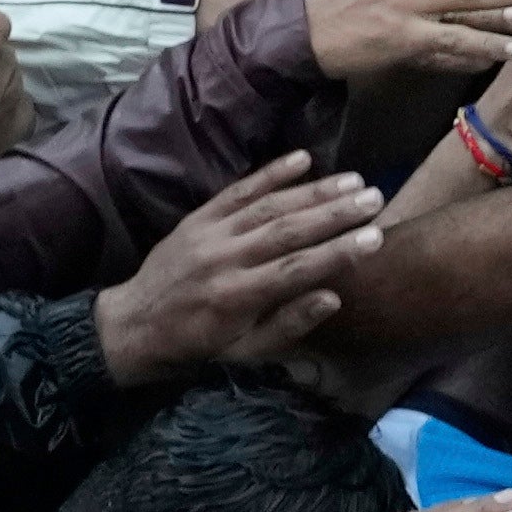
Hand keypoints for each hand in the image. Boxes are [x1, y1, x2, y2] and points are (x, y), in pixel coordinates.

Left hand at [92, 155, 389, 377]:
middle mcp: (223, 259)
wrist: (135, 324)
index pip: (297, 269)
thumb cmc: (201, 343)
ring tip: (354, 180)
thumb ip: (289, 325)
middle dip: (335, 213)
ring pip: (268, 206)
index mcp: (237, 296)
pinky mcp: (198, 217)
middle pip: (287, 230)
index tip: (376, 238)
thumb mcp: (246, 352)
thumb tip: (333, 297)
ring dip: (314, 190)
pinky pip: (237, 190)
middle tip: (375, 198)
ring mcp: (208, 233)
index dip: (339, 252)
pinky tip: (303, 159)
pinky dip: (270, 173)